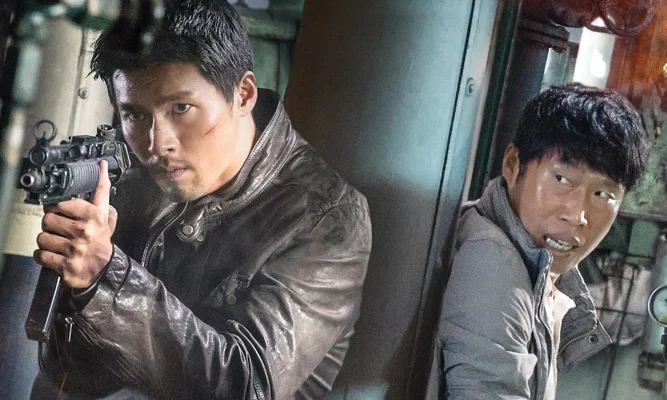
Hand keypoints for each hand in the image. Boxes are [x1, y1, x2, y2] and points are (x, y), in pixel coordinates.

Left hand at [34, 160, 117, 288]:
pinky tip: (54, 255)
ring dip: (46, 241)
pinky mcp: (66, 265)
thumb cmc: (101, 241)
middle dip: (50, 225)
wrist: (106, 270)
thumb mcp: (106, 215)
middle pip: (47, 219)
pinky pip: (41, 255)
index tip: (57, 208)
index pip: (62, 202)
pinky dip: (43, 256)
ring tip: (58, 244)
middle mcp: (85, 231)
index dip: (55, 205)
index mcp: (93, 216)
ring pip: (42, 238)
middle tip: (59, 229)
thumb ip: (102, 191)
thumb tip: (101, 165)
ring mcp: (75, 249)